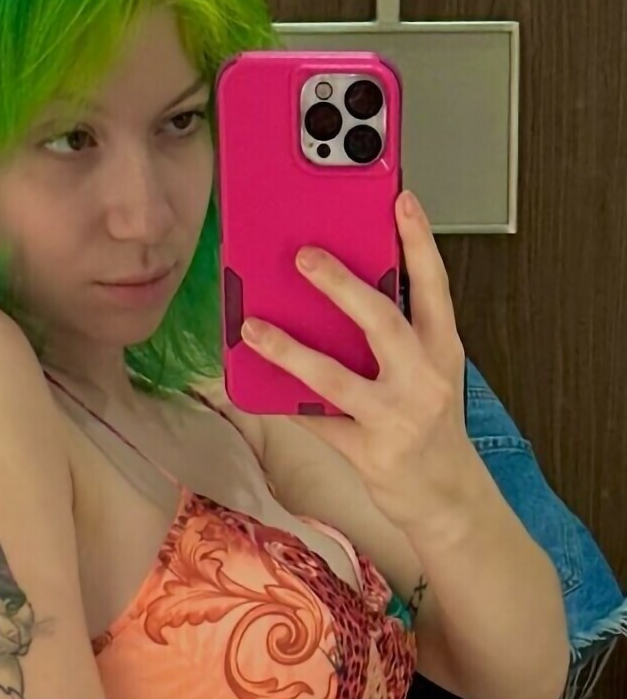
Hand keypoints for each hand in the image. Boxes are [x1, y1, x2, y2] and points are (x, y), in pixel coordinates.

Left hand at [240, 191, 475, 536]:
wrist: (447, 498)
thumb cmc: (431, 424)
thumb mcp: (429, 370)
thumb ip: (398, 332)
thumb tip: (343, 288)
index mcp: (442, 349)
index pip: (434, 286)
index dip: (419, 242)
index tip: (402, 200)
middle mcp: (424, 379)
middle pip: (382, 323)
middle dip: (342, 285)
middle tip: (305, 255)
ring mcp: (395, 418)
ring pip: (335, 377)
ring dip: (290, 349)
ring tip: (254, 326)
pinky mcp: (368, 452)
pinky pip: (316, 422)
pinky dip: (283, 404)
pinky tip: (252, 386)